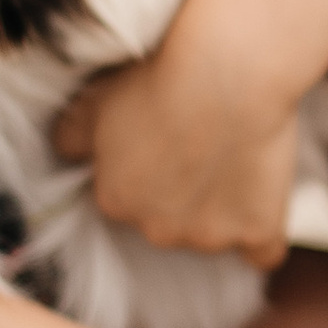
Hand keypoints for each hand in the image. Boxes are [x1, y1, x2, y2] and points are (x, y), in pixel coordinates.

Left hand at [54, 27, 299, 267]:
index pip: (126, 200)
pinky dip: (262, 235)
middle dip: (181, 196)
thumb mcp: (95, 100)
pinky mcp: (257, 232)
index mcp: (117, 201)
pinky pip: (262, 253)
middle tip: (200, 147)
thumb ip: (72, 135)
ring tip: (235, 161)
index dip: (146, 170)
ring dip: (220, 211)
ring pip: (212, 236)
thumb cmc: (159, 80)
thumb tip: (65, 148)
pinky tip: (262, 210)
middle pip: (168, 224)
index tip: (164, 142)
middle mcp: (158, 230)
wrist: (227, 74)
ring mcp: (210, 236)